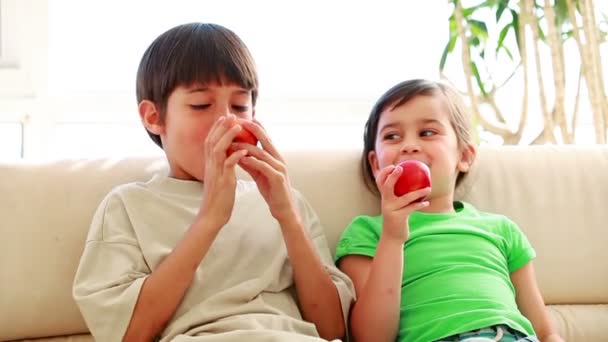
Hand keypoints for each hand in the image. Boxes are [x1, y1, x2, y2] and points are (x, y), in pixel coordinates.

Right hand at [198, 114, 248, 228]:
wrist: (213, 216)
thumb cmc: (218, 198)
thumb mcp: (219, 178)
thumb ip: (221, 166)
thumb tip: (227, 156)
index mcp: (210, 165)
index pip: (211, 141)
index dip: (217, 128)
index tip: (225, 117)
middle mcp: (210, 166)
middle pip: (212, 141)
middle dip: (221, 127)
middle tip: (230, 115)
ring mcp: (216, 174)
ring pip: (218, 150)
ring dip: (228, 137)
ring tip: (238, 127)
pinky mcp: (223, 182)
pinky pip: (228, 167)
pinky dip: (235, 157)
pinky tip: (243, 150)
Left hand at [233, 120, 297, 223]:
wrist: (283, 209)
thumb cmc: (272, 191)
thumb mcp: (258, 174)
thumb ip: (250, 162)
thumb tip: (237, 152)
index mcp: (274, 156)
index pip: (264, 137)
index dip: (254, 126)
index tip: (241, 118)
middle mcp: (278, 159)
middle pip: (265, 139)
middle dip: (251, 129)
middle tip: (237, 121)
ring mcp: (279, 168)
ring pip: (262, 152)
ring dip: (246, 146)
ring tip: (232, 141)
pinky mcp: (277, 178)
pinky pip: (263, 166)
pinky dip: (252, 161)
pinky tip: (241, 158)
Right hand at [376, 164, 430, 241]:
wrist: (392, 236)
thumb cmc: (397, 218)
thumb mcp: (396, 206)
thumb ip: (400, 195)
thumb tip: (413, 181)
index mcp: (384, 197)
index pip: (380, 182)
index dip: (384, 172)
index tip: (394, 166)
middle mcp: (385, 202)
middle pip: (387, 186)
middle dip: (393, 176)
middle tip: (401, 168)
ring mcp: (391, 210)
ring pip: (405, 198)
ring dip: (418, 192)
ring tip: (429, 189)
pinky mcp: (398, 217)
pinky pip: (411, 208)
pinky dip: (419, 205)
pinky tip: (426, 202)